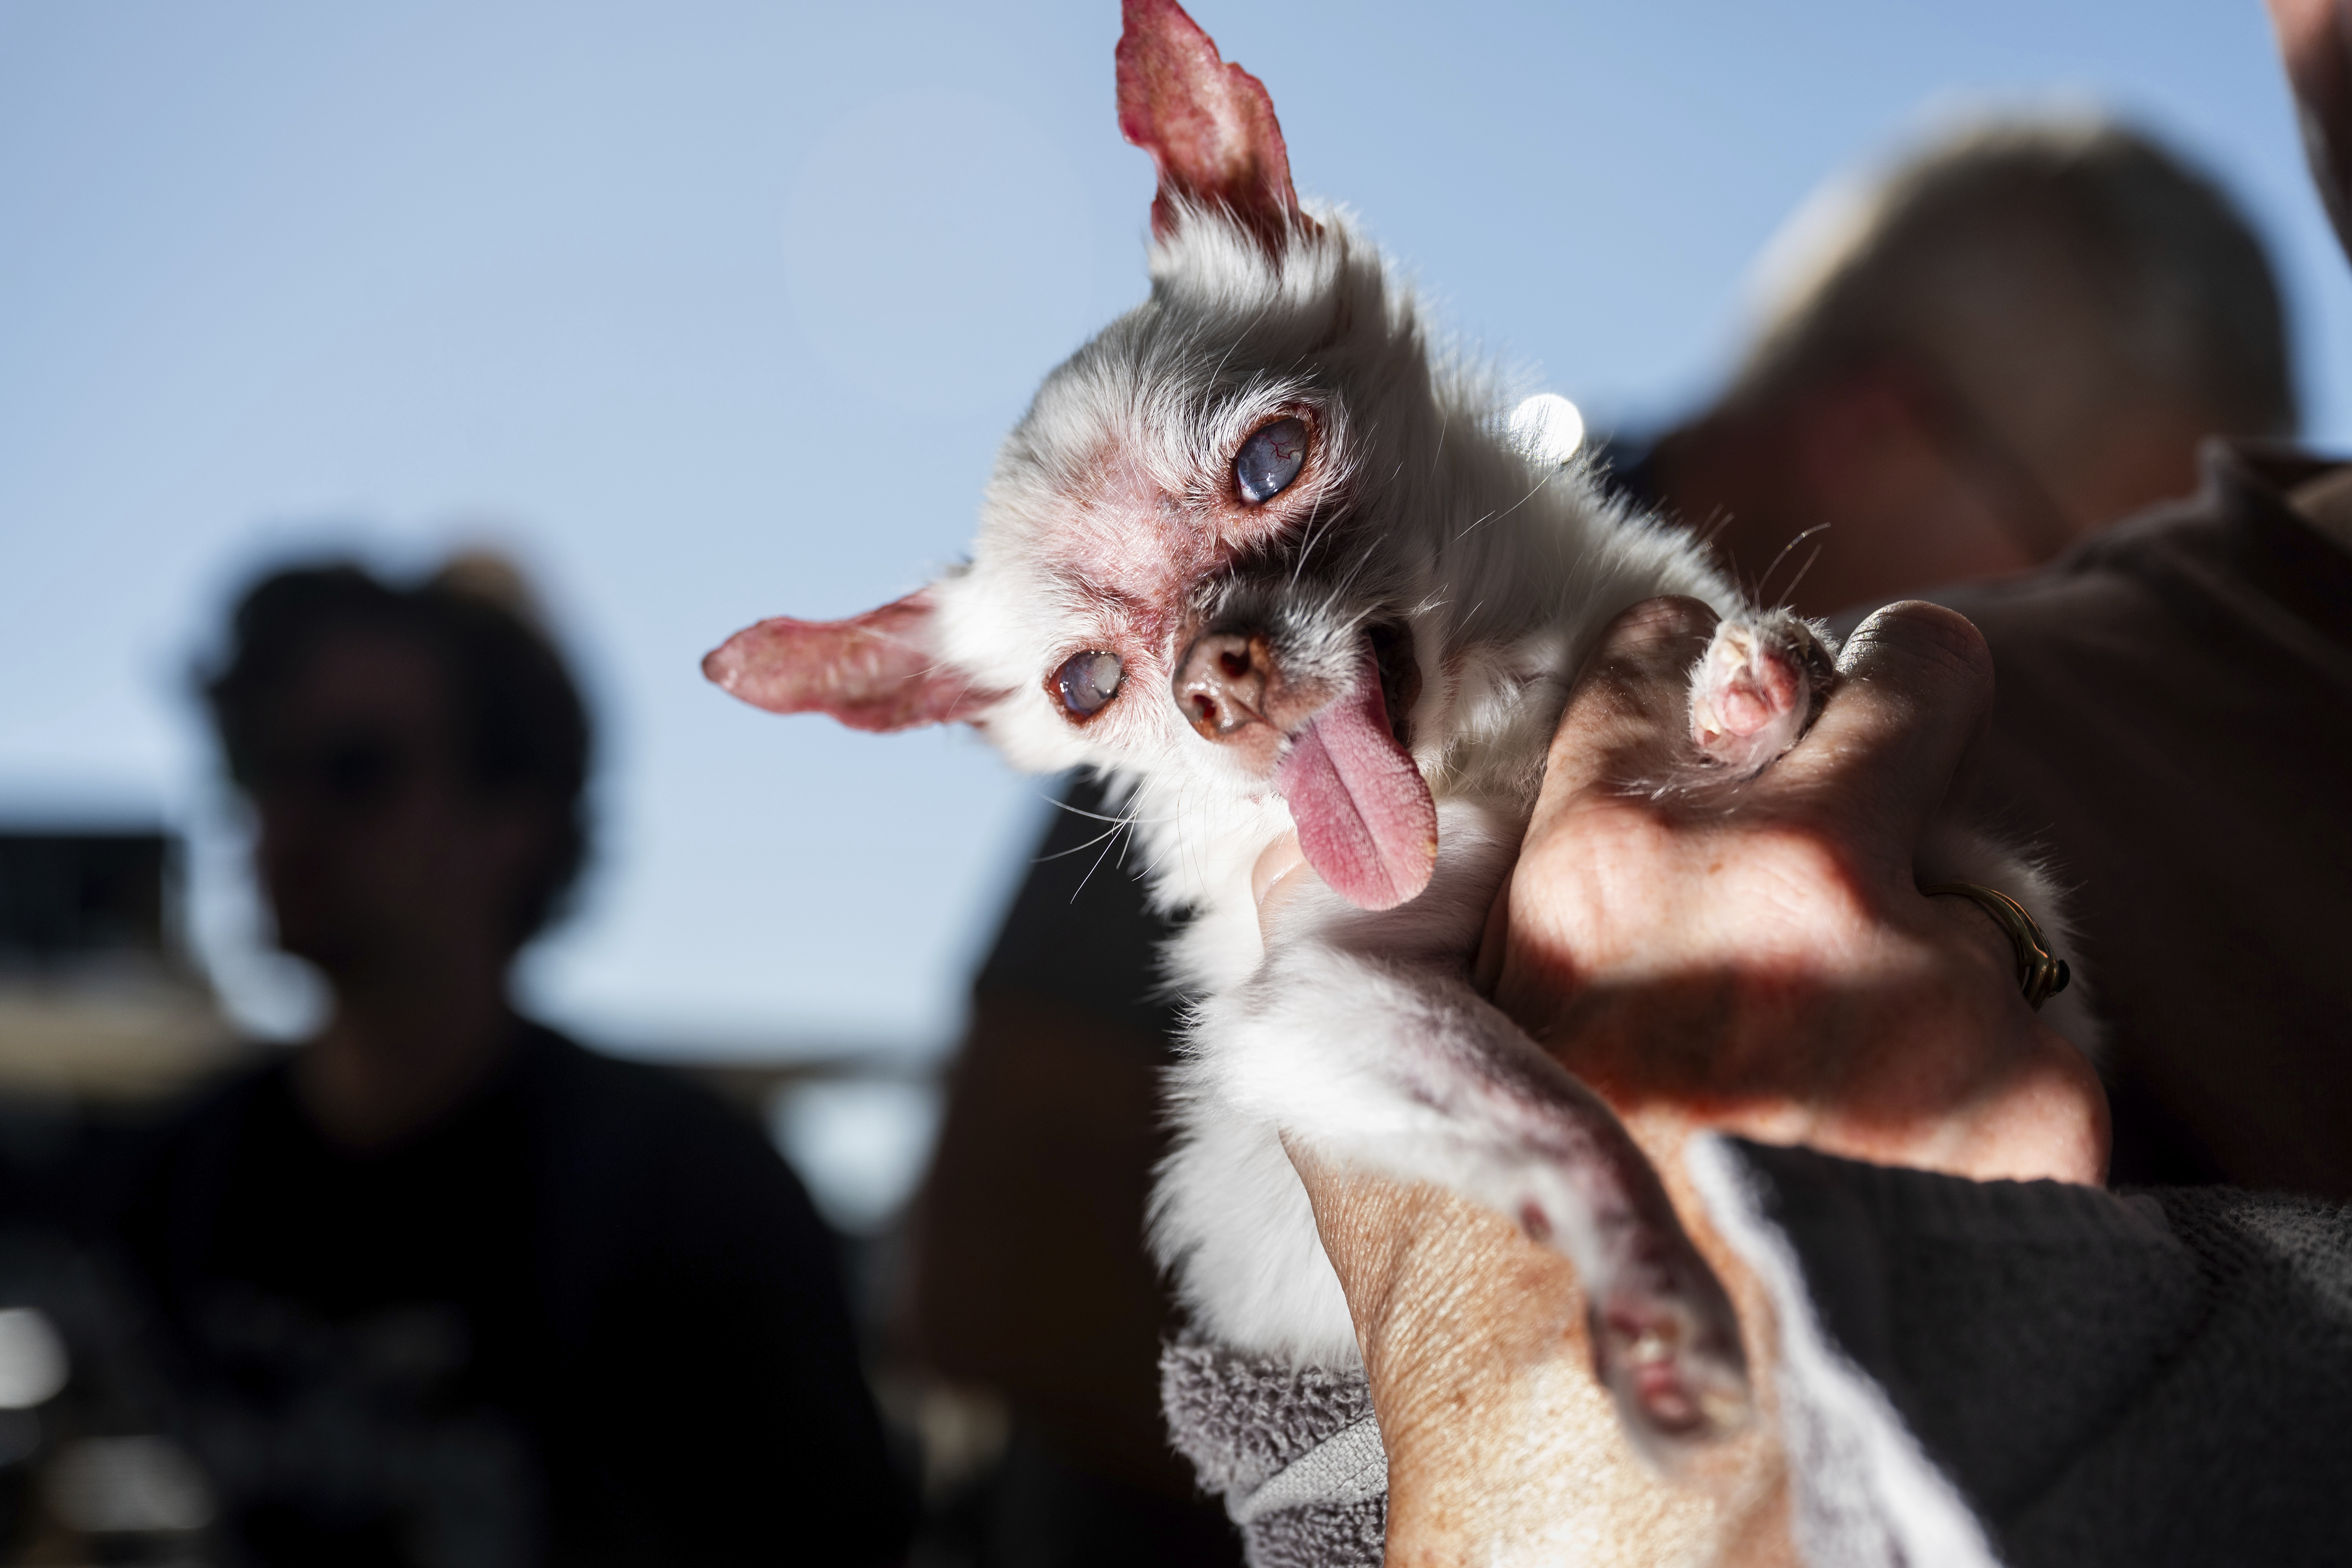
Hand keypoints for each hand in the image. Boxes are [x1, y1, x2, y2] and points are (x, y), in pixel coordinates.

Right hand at [1271, 597, 2106, 1561]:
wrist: (1634, 1490)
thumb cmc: (1475, 1281)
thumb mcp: (1344, 1064)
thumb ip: (1336, 889)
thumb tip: (1328, 782)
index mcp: (1603, 863)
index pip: (1677, 661)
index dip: (1688, 690)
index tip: (1705, 727)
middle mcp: (1786, 890)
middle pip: (1906, 677)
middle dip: (1888, 704)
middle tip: (1868, 766)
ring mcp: (1938, 989)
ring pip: (1985, 857)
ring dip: (1929, 925)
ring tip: (1851, 1048)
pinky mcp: (2044, 1095)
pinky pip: (2037, 1011)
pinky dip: (1981, 1059)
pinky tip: (1898, 1143)